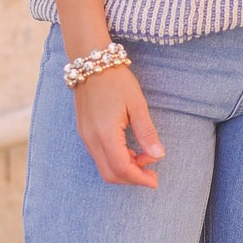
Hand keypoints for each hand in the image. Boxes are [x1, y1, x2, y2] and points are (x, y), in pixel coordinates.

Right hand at [73, 66, 163, 186]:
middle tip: (152, 174)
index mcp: (105, 133)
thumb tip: (158, 155)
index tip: (155, 180)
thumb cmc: (116, 80)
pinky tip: (130, 150)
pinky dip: (115, 159)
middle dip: (132, 178)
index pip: (122, 168)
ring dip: (124, 169)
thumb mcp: (137, 105)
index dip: (139, 178)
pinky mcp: (84, 132)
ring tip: (144, 157)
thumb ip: (146, 132)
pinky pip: (99, 155)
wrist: (91, 62)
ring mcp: (85, 136)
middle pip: (110, 174)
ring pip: (103, 166)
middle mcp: (91, 139)